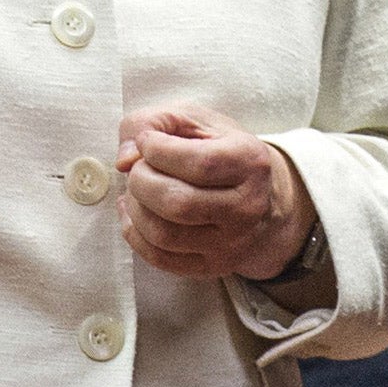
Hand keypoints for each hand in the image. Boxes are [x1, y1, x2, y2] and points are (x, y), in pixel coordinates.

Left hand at [116, 105, 314, 281]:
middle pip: (177, 202)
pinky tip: (132, 214)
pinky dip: (134, 236)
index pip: (198, 163)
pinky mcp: (213, 266)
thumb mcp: (197, 120)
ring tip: (135, 191)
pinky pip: (161, 259)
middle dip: (141, 181)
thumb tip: (124, 160)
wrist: (263, 198)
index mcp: (249, 162)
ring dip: (135, 209)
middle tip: (137, 169)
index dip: (158, 151)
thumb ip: (155, 121)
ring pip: (164, 235)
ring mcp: (230, 243)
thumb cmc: (222, 151)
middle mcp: (246, 207)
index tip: (146, 142)